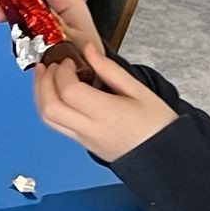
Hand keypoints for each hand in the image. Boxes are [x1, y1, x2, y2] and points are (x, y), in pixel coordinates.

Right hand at [0, 0, 103, 56]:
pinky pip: (15, 4)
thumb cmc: (86, 58)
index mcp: (68, 0)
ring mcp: (43, 6)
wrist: (90, 72)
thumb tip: (27, 17)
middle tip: (2, 10)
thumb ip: (50, 29)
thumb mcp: (71, 44)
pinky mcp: (34, 16)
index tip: (19, 6)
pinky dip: (0, 5)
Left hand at [33, 46, 176, 162]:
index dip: (62, 72)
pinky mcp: (84, 145)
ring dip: (40, 95)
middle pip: (50, 108)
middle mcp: (92, 130)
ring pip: (48, 120)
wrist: (168, 161)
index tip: (69, 61)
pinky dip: (49, 106)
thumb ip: (110, 69)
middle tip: (48, 65)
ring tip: (45, 76)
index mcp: (108, 115)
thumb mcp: (140, 91)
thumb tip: (88, 50)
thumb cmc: (159, 127)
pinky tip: (56, 93)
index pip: (69, 92)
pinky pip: (57, 126)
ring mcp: (85, 140)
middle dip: (42, 82)